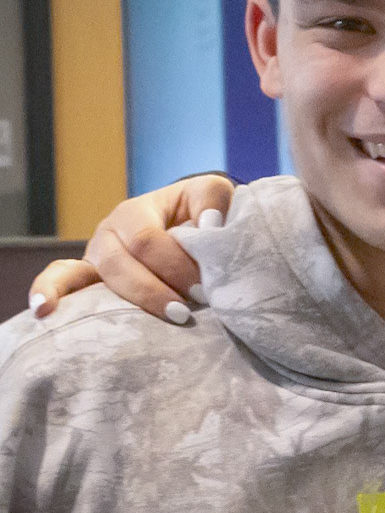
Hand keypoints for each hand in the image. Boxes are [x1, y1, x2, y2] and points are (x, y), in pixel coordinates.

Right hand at [29, 175, 235, 322]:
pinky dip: (48, 291)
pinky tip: (43, 310)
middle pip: (122, 263)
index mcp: (136, 211)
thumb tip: (210, 226)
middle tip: (190, 309)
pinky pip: (60, 279)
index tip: (206, 288)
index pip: (147, 239)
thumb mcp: (210, 196)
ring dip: (137, 299)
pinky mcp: (89, 276)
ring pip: (100, 277)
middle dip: (158, 289)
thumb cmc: (200, 212)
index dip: (174, 265)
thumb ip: (212, 202)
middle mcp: (109, 232)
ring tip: (172, 316)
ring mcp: (95, 255)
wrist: (188, 224)